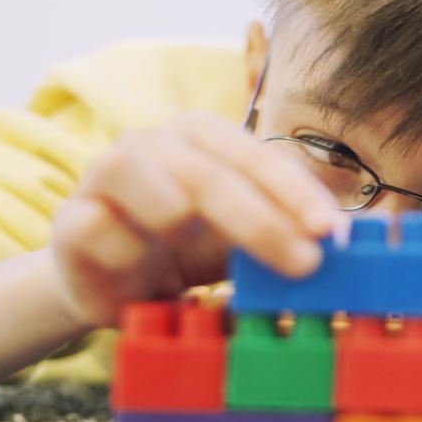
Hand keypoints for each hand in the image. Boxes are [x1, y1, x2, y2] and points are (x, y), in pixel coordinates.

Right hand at [51, 111, 341, 327]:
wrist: (112, 285)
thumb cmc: (185, 249)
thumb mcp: (242, 237)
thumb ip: (285, 229)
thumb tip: (348, 242)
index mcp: (200, 136)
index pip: (255, 154)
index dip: (295, 191)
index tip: (332, 231)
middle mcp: (151, 143)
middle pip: (211, 174)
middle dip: (263, 222)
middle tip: (305, 264)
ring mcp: (105, 176)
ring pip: (155, 190)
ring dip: (190, 231)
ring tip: (207, 269)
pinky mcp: (72, 220)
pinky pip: (107, 235)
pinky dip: (135, 261)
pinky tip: (146, 277)